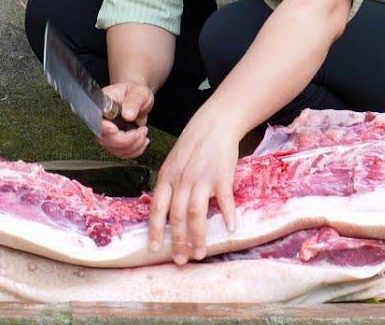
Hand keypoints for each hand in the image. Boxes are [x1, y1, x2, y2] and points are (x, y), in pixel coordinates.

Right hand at [97, 81, 152, 158]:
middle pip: (105, 140)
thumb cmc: (135, 93)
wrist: (138, 99)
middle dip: (127, 140)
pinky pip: (123, 154)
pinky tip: (142, 140)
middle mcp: (102, 122)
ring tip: (143, 132)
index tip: (116, 129)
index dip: (106, 129)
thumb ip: (133, 102)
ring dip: (134, 145)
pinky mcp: (115, 142)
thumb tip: (127, 114)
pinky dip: (136, 150)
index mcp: (103, 106)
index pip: (97, 121)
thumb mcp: (139, 93)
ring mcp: (108, 134)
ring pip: (115, 150)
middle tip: (141, 130)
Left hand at [147, 112, 240, 263]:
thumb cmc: (193, 144)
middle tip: (181, 260)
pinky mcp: (222, 175)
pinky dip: (228, 214)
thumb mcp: (173, 162)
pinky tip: (230, 228)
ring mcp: (202, 178)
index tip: (154, 249)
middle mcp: (182, 180)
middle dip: (178, 241)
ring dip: (198, 236)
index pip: (158, 208)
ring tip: (200, 253)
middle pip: (177, 215)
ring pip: (196, 213)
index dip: (155, 230)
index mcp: (167, 177)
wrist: (214, 124)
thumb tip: (164, 210)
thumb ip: (169, 185)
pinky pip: (224, 199)